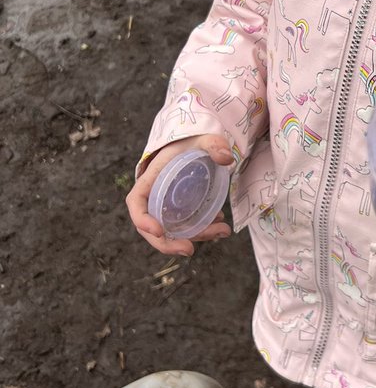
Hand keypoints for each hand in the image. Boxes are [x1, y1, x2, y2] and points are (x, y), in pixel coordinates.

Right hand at [126, 133, 232, 256]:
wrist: (195, 145)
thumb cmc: (192, 141)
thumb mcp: (203, 138)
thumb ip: (214, 144)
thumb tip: (227, 158)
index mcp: (151, 178)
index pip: (136, 202)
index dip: (142, 219)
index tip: (158, 230)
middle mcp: (155, 196)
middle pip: (151, 226)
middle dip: (167, 243)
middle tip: (189, 250)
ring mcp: (167, 206)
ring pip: (174, 230)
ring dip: (195, 237)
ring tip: (222, 231)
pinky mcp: (181, 211)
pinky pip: (187, 226)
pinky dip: (203, 230)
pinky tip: (221, 225)